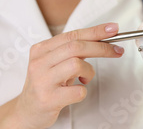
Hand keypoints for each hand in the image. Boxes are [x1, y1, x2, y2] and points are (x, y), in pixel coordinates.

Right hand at [0, 23, 123, 128]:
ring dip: (89, 72)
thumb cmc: (44, 86)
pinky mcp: (48, 99)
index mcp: (41, 50)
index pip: (72, 35)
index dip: (95, 31)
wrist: (26, 111)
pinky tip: (75, 91)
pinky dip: (83, 91)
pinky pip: (77, 91)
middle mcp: (39, 63)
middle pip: (76, 47)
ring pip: (76, 64)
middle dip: (101, 47)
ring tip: (84, 79)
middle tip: (116, 51)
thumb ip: (72, 52)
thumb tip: (100, 40)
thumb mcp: (54, 64)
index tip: (113, 29)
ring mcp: (42, 81)